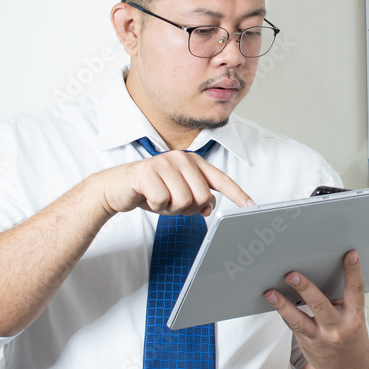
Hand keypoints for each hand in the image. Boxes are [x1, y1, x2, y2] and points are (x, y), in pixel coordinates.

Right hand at [95, 150, 252, 217]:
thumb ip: (197, 198)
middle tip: (172, 203)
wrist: (117, 187)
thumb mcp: (179, 195)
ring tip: (159, 199)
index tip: (251, 206)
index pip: (221, 180)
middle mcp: (182, 159)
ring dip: (170, 208)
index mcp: (193, 163)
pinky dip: (155, 206)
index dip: (237, 194)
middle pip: (202, 197)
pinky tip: (147, 198)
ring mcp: (164, 163)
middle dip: (188, 209)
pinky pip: (162, 201)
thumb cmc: (152, 190)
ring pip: (183, 201)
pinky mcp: (147, 172)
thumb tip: (209, 207)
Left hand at [264, 251, 368, 368]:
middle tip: (292, 275)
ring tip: (270, 293)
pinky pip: (292, 325)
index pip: (356, 290)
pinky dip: (283, 311)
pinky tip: (272, 299)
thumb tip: (319, 274)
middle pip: (321, 306)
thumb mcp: (354, 318)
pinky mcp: (306, 343)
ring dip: (282, 305)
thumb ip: (342, 300)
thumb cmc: (350, 337)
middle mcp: (338, 328)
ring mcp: (321, 337)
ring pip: (299, 321)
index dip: (354, 271)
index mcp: (355, 317)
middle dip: (306, 289)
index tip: (350, 254)